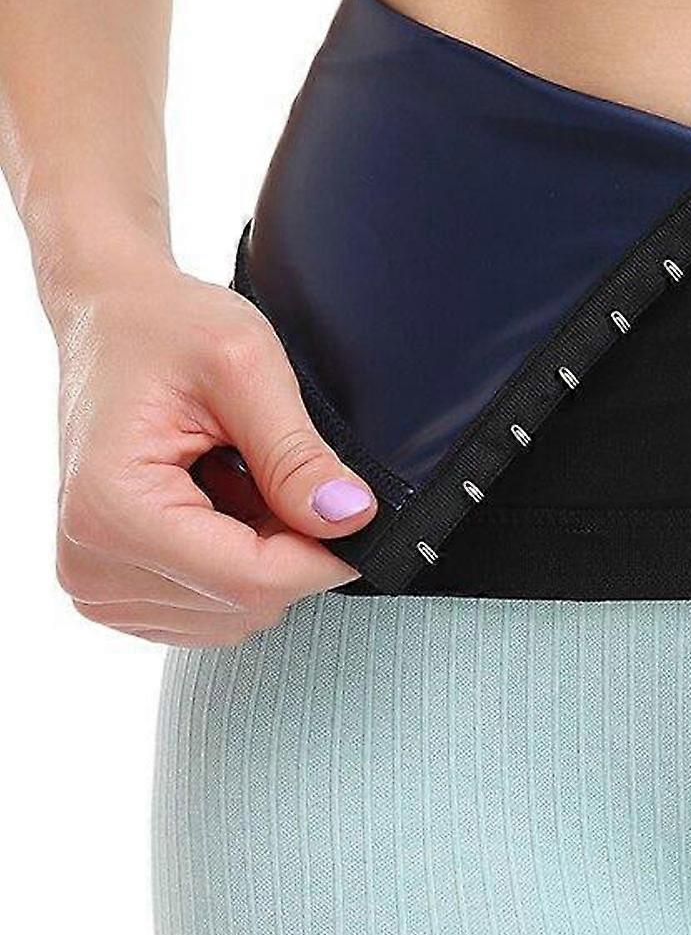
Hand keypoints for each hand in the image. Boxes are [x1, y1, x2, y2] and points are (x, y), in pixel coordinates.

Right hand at [52, 258, 377, 647]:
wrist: (114, 320)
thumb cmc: (163, 327)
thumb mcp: (247, 368)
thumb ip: (297, 453)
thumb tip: (349, 517)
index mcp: (113, 508)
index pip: (250, 581)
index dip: (324, 556)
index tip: (356, 514)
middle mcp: (91, 557)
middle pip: (244, 603)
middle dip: (291, 547)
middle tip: (283, 472)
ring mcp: (97, 579)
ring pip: (233, 613)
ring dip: (263, 554)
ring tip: (242, 479)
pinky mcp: (115, 585)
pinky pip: (209, 607)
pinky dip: (236, 561)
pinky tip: (225, 503)